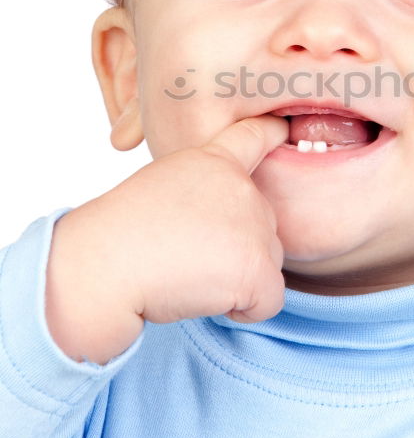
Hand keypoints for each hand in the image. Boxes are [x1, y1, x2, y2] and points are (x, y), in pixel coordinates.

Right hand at [45, 115, 288, 363]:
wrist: (105, 264)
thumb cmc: (118, 235)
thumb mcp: (160, 190)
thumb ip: (202, 195)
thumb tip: (219, 230)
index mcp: (212, 162)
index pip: (254, 135)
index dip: (273, 132)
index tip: (284, 128)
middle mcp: (240, 187)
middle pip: (264, 223)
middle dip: (237, 247)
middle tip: (187, 254)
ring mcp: (252, 225)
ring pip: (268, 261)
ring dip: (239, 277)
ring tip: (190, 272)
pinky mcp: (256, 267)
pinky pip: (270, 299)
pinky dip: (245, 309)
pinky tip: (208, 298)